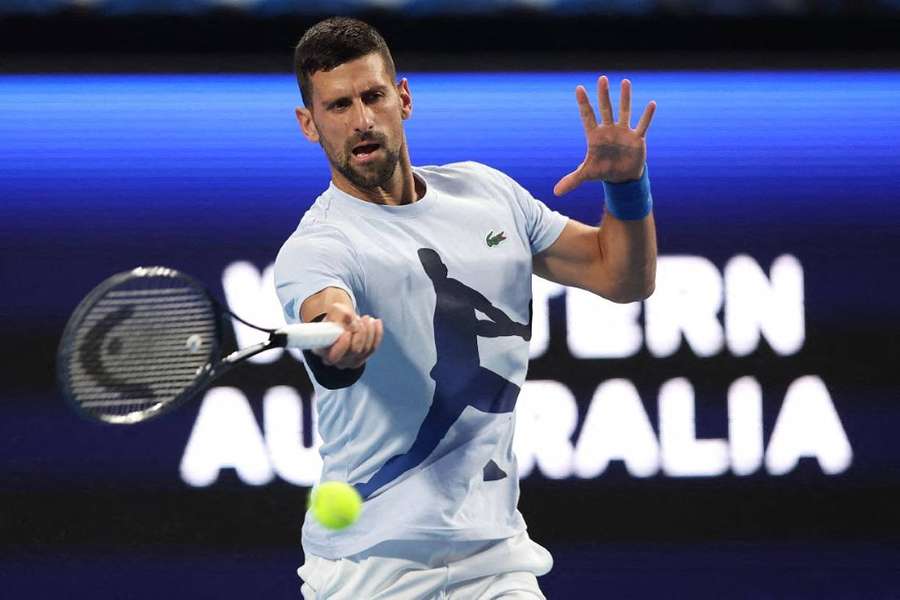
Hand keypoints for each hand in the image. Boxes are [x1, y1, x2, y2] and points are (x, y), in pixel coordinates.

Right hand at [313, 302, 382, 368]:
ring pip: (366, 349)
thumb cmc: (333, 320)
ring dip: (369, 331)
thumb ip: (339, 314)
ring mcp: (352, 361)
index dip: (342, 345)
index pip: (334, 356)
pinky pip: (373, 348)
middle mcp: (338, 361)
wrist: (340, 324)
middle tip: (359, 319)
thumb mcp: (333, 313)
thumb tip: (350, 319)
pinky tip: (376, 322)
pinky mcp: (362, 357)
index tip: (347, 332)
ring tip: (367, 318)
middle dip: (359, 333)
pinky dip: (377, 334)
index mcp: (324, 352)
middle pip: (354, 351)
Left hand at [554, 75, 656, 195]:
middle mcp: (609, 130)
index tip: (578, 88)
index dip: (583, 104)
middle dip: (604, 95)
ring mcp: (623, 133)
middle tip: (602, 78)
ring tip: (625, 82)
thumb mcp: (586, 175)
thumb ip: (572, 181)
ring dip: (625, 98)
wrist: (621, 177)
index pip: (587, 116)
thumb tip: (555, 192)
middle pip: (606, 109)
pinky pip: (642, 125)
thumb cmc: (603, 170)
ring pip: (624, 112)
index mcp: (595, 136)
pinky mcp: (637, 139)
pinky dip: (647, 116)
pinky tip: (651, 104)